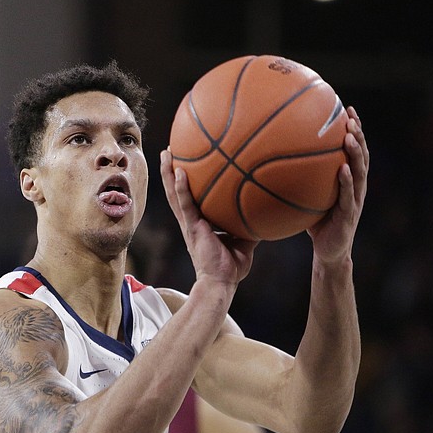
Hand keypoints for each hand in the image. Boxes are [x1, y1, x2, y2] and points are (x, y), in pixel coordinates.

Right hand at [160, 150, 257, 289]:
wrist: (221, 282)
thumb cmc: (230, 267)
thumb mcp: (243, 241)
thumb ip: (249, 226)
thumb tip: (266, 213)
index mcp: (198, 223)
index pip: (188, 198)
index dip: (183, 181)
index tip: (183, 162)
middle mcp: (190, 220)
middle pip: (175, 191)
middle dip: (170, 170)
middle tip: (169, 150)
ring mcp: (189, 224)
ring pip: (174, 194)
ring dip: (168, 173)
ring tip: (166, 153)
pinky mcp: (192, 228)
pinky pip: (185, 204)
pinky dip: (181, 188)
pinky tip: (180, 172)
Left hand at [307, 106, 367, 264]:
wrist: (329, 253)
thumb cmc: (317, 224)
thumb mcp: (308, 198)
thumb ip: (299, 180)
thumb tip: (270, 162)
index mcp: (349, 180)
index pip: (353, 150)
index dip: (353, 129)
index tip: (347, 108)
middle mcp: (356, 187)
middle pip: (361, 155)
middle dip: (358, 134)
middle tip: (350, 116)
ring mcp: (355, 200)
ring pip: (360, 172)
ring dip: (355, 152)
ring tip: (349, 135)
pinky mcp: (349, 215)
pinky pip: (349, 196)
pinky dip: (347, 182)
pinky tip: (344, 169)